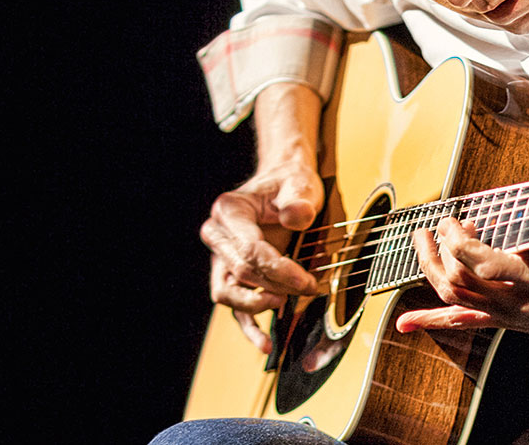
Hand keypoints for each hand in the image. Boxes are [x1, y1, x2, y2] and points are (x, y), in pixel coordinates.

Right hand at [200, 159, 323, 352]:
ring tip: (285, 305)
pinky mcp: (232, 275)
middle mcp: (218, 235)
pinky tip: (266, 343)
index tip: (307, 281)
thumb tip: (296, 216)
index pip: (250, 249)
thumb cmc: (290, 185)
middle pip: (242, 272)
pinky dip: (249, 326)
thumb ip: (298, 199)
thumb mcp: (300, 184)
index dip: (280, 270)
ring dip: (259, 304)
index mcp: (229, 211)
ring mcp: (222, 258)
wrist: (284, 186)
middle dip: (278, 285)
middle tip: (310, 288)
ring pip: (229, 293)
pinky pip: (234, 306)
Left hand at [394, 165, 528, 377]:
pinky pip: (466, 323)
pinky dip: (431, 322)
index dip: (458, 240)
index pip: (482, 261)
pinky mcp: (512, 323)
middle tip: (434, 227)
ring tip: (420, 246)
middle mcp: (519, 300)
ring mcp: (512, 315)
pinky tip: (405, 323)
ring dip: (430, 272)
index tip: (452, 219)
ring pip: (456, 300)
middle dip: (438, 252)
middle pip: (460, 281)